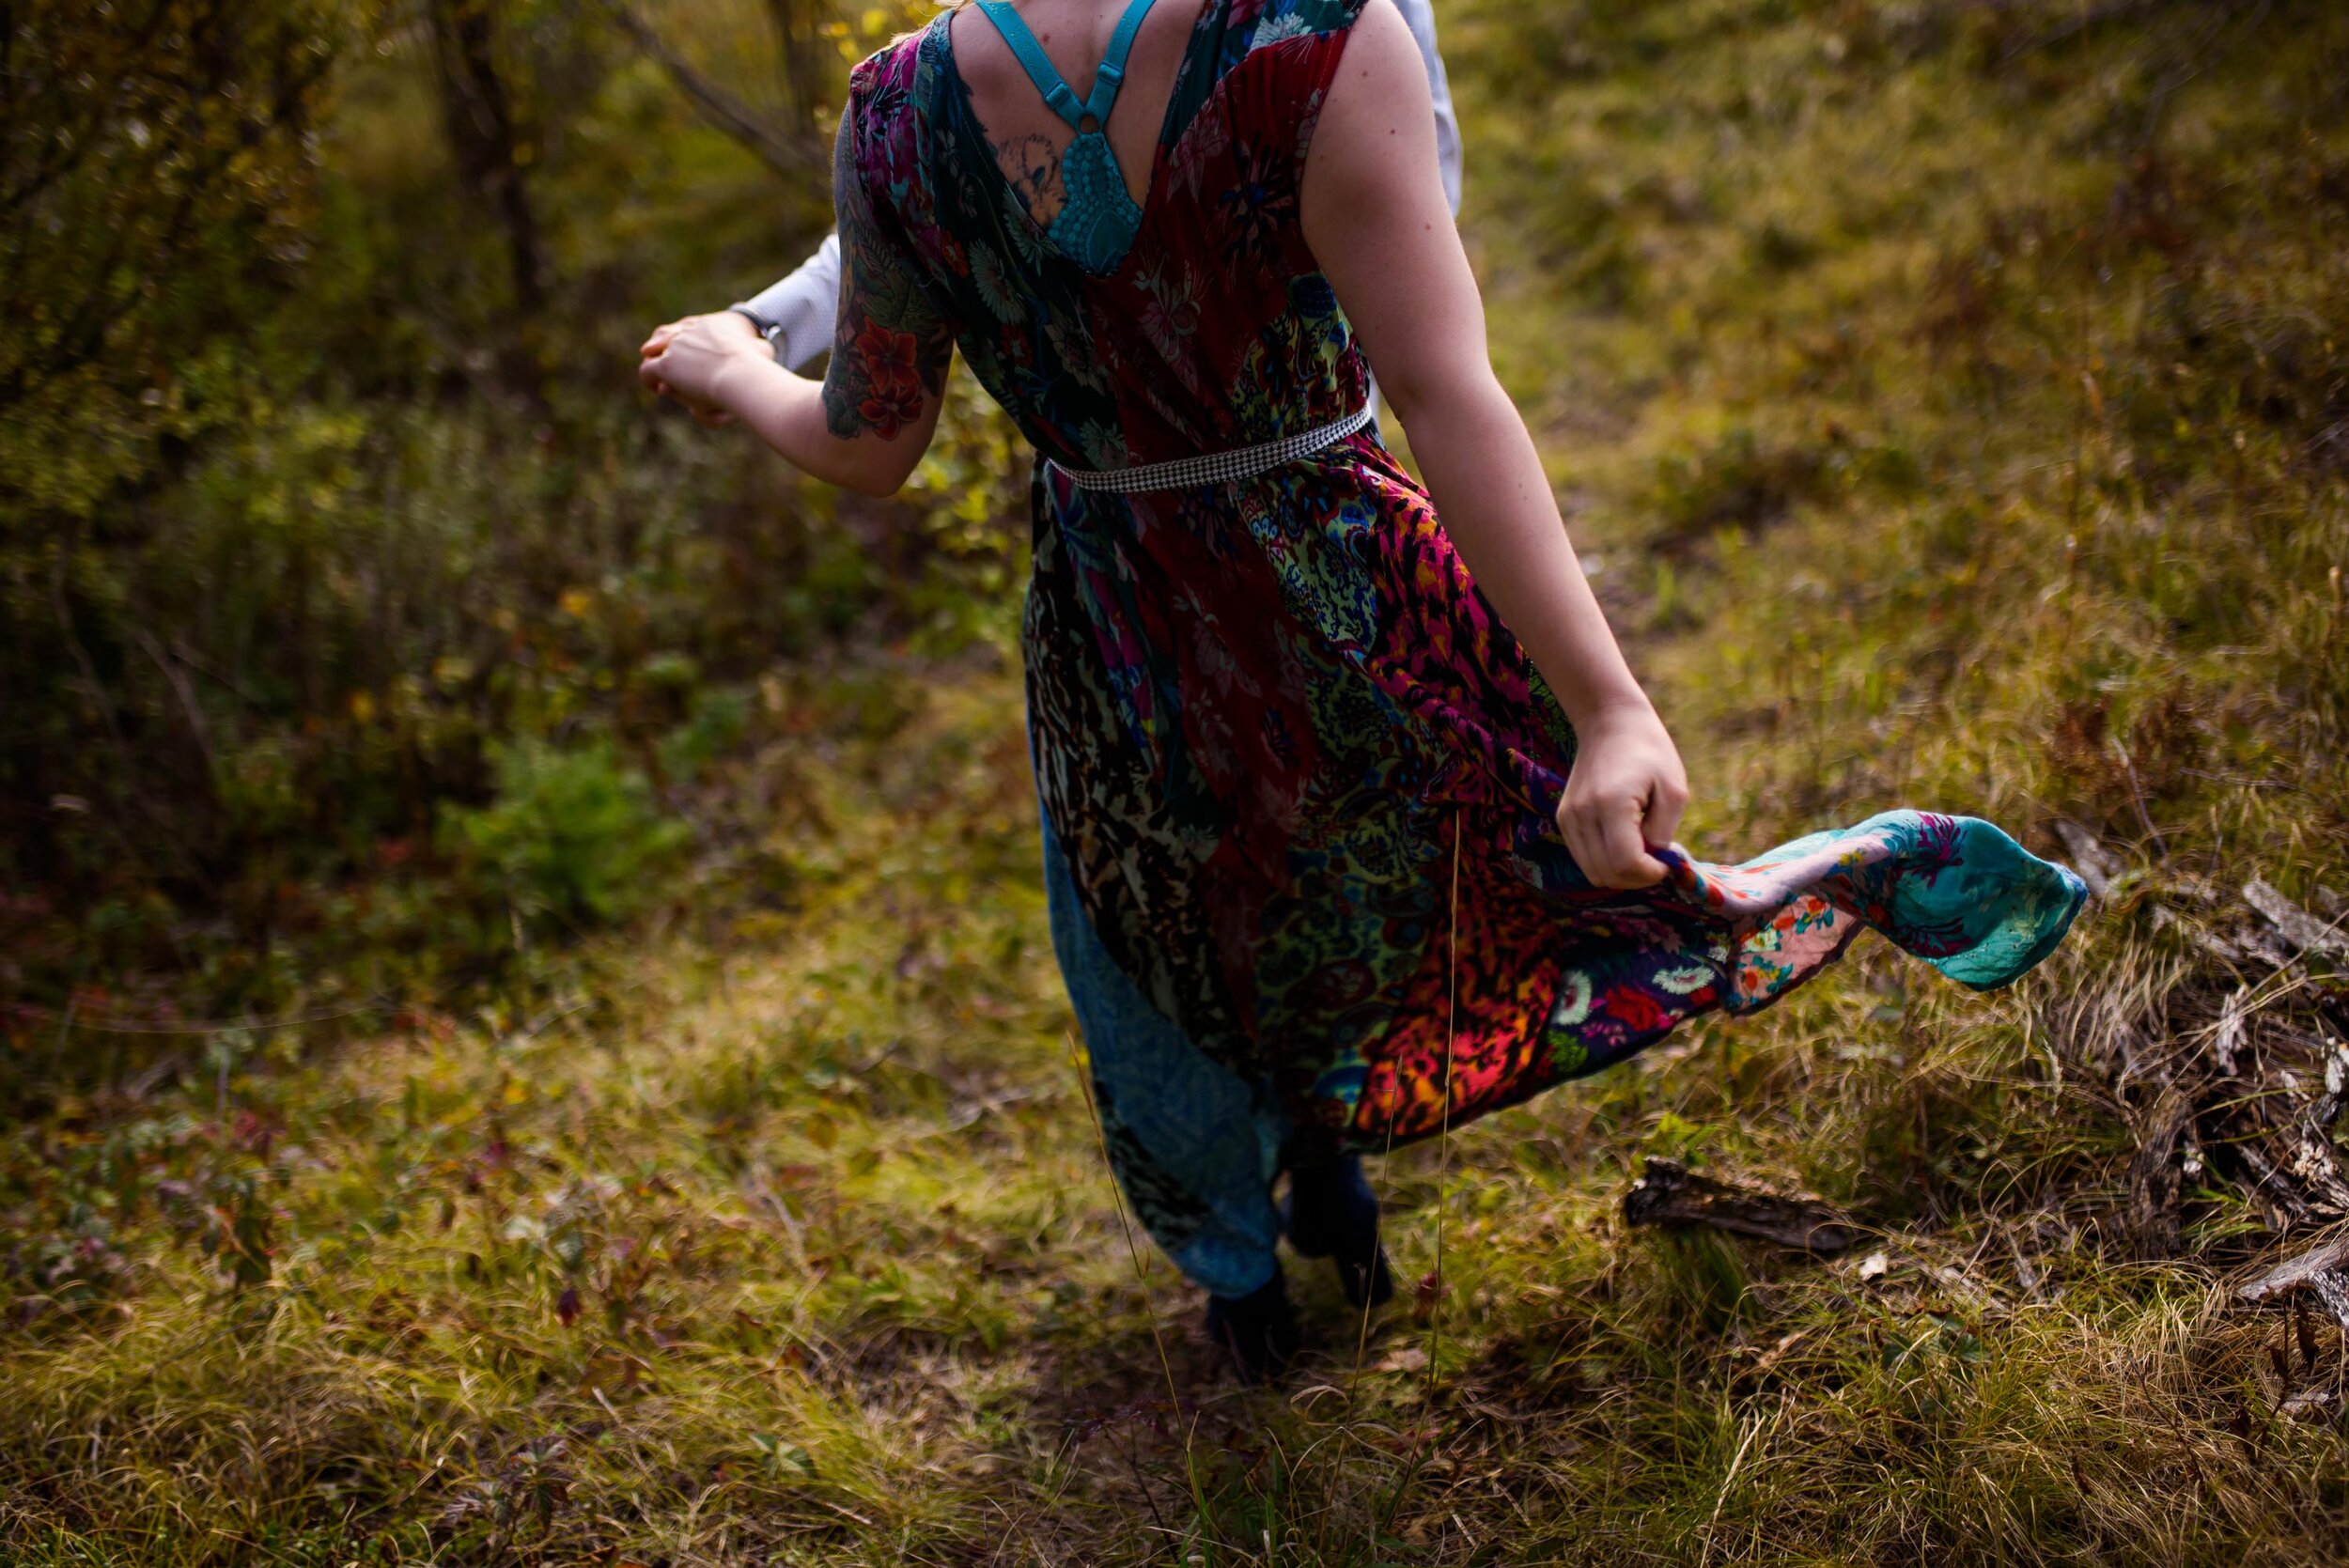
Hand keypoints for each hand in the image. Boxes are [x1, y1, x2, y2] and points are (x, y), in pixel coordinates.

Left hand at [638, 313, 764, 425]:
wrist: (741, 373)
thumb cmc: (758, 367)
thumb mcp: (763, 351)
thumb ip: (759, 347)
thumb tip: (763, 347)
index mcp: (713, 324)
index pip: (689, 327)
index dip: (685, 340)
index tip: (690, 355)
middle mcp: (691, 329)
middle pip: (668, 335)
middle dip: (666, 348)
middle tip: (670, 364)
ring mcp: (677, 346)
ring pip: (657, 353)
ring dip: (658, 364)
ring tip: (661, 379)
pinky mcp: (666, 365)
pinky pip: (648, 370)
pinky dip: (649, 379)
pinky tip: (656, 388)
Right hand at [1557, 702, 1688, 889]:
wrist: (1609, 722)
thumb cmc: (1650, 752)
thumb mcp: (1674, 789)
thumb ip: (1664, 832)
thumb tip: (1653, 862)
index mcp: (1611, 804)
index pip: (1625, 864)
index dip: (1650, 874)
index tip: (1666, 863)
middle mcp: (1582, 814)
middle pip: (1607, 874)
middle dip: (1636, 878)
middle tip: (1656, 861)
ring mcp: (1568, 818)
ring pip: (1592, 872)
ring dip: (1620, 872)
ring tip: (1641, 851)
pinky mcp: (1564, 818)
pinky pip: (1584, 858)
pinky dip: (1606, 861)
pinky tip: (1623, 842)